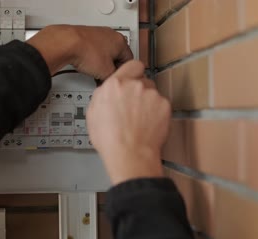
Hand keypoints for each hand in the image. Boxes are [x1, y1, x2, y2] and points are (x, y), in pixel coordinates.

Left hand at [27, 25, 132, 79]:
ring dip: (102, 64)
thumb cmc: (85, 52)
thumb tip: (114, 81)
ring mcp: (98, 34)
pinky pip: (94, 50)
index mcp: (120, 41)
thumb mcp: (106, 72)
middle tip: (106, 78)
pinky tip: (87, 65)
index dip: (124, 73)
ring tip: (95, 72)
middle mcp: (110, 35)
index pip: (129, 60)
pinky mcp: (86, 36)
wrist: (65, 44)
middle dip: (112, 68)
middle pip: (117, 57)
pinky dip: (93, 59)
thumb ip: (115, 77)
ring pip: (105, 54)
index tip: (119, 79)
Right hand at [87, 61, 170, 184]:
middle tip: (135, 108)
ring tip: (141, 120)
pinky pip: (162, 105)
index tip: (134, 79)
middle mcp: (134, 85)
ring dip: (149, 102)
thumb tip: (108, 91)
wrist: (130, 154)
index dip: (134, 73)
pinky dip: (158, 113)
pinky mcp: (164, 105)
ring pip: (153, 93)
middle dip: (140, 91)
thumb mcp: (93, 113)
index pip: (132, 65)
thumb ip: (103, 95)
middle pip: (143, 80)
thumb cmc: (111, 139)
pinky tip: (149, 124)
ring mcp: (151, 94)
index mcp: (115, 84)